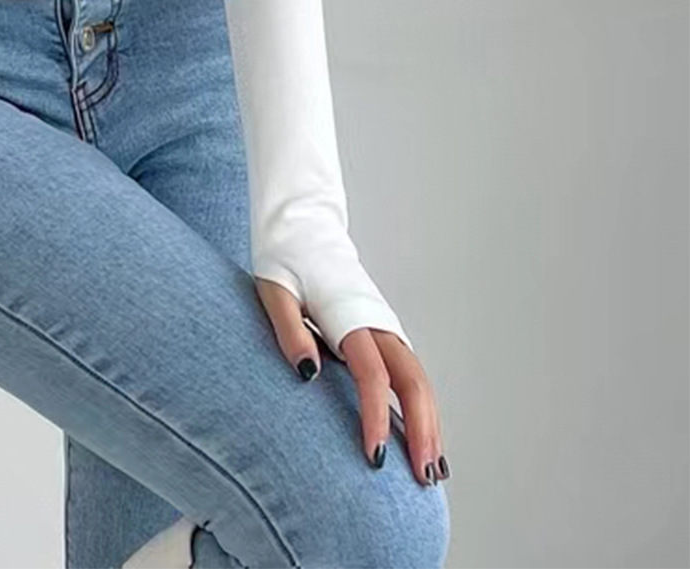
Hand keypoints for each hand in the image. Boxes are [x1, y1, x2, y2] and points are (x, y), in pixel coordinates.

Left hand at [255, 277, 448, 487]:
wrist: (302, 228)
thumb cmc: (284, 260)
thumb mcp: (274, 291)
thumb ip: (290, 330)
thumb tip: (308, 373)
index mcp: (349, 314)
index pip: (371, 375)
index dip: (376, 418)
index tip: (375, 458)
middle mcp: (377, 322)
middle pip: (412, 381)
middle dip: (423, 430)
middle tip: (424, 479)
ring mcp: (385, 325)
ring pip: (418, 380)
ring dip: (430, 423)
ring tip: (432, 471)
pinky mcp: (384, 330)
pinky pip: (410, 373)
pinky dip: (422, 407)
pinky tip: (423, 437)